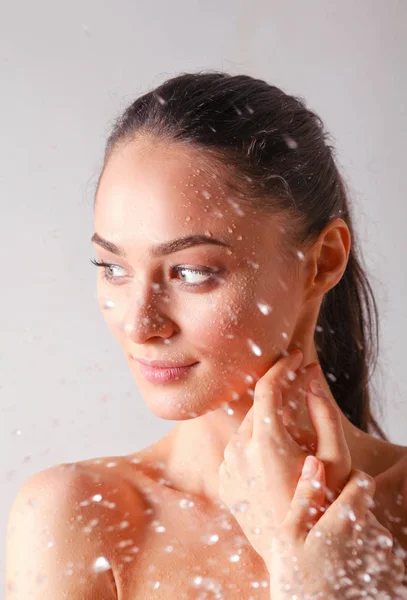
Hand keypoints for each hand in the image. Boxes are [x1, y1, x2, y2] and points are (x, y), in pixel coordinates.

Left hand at [218, 349, 350, 560]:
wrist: (299, 553)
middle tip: (301, 387)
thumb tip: (311, 377)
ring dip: (267, 423)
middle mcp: (238, 451)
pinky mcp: (224, 483)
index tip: (296, 356)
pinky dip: (254, 445)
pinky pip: (238, 452)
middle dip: (279, 395)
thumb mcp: (334, 456)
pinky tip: (274, 460)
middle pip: (258, 408)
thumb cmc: (323, 503)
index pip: (267, 387)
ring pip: (247, 429)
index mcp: (265, 441)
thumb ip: (323, 411)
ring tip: (292, 437)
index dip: (283, 367)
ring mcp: (227, 468)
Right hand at [269, 459, 404, 598]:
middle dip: (347, 516)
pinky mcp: (391, 579)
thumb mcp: (289, 537)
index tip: (331, 493)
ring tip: (331, 561)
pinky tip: (345, 576)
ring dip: (356, 541)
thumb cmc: (298, 584)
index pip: (362, 481)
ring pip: (372, 536)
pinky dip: (364, 562)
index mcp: (347, 520)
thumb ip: (305, 496)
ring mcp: (386, 560)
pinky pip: (380, 560)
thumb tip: (314, 460)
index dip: (347, 481)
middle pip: (366, 510)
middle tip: (321, 537)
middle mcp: (374, 536)